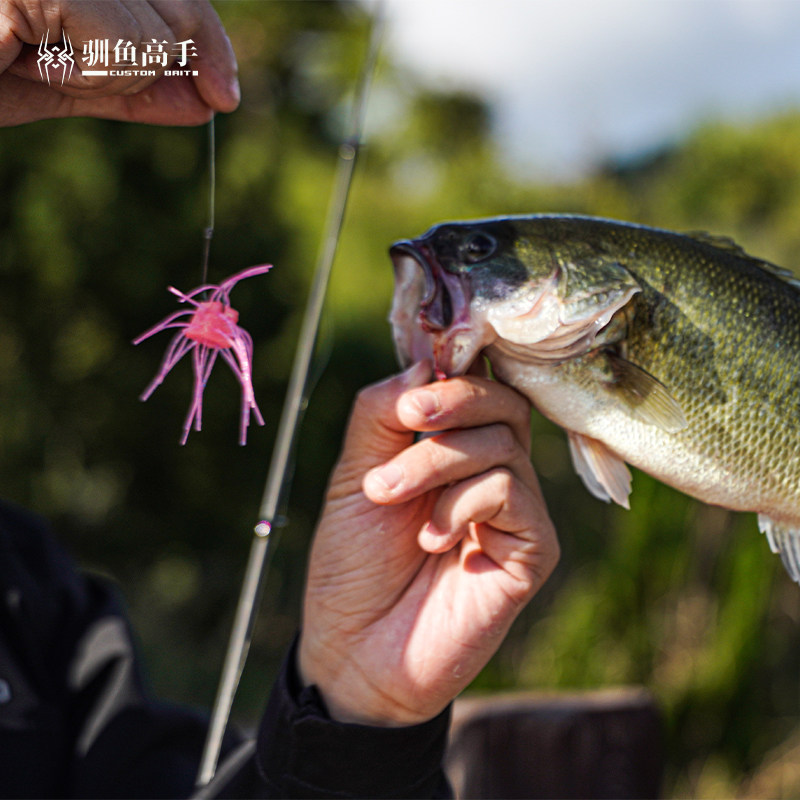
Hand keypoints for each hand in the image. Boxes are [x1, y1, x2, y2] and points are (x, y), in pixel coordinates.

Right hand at [0, 0, 238, 125]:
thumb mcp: (68, 80)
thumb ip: (134, 87)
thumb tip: (206, 103)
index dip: (208, 44)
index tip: (224, 96)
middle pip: (178, 14)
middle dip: (142, 67)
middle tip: (61, 71)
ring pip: (157, 38)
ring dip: (100, 75)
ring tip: (27, 60)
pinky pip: (122, 42)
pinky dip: (83, 73)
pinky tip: (20, 58)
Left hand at [299, 361, 559, 725]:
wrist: (355, 650)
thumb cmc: (353, 565)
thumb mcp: (354, 476)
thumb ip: (382, 416)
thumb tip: (423, 363)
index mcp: (451, 449)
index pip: (478, 385)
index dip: (457, 366)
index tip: (417, 371)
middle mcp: (492, 472)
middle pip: (503, 402)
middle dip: (451, 401)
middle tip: (407, 420)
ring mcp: (517, 510)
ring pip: (503, 443)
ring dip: (435, 460)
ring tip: (387, 495)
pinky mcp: (533, 548)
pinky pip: (512, 491)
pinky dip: (461, 504)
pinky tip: (430, 539)